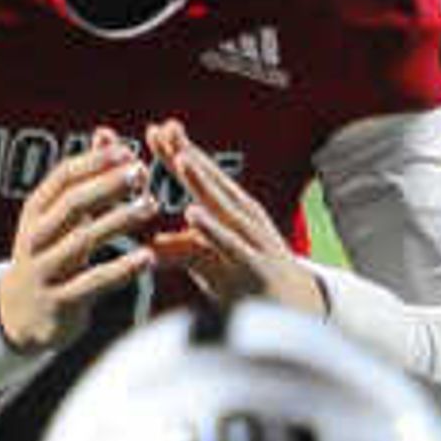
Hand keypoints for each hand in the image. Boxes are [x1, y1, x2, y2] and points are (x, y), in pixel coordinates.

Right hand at [0, 129, 164, 349]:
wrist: (20, 316)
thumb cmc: (51, 255)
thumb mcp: (58, 218)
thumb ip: (84, 180)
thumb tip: (107, 134)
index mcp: (35, 212)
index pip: (62, 178)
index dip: (95, 162)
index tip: (128, 151)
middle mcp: (34, 238)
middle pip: (72, 204)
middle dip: (108, 185)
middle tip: (142, 172)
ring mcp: (44, 271)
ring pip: (83, 241)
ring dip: (119, 220)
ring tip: (152, 205)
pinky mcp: (60, 303)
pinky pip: (94, 283)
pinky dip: (123, 269)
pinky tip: (149, 256)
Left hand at [143, 119, 325, 313]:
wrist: (294, 311)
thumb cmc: (246, 281)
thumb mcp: (209, 261)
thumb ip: (180, 247)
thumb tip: (146, 245)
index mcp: (232, 213)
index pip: (202, 178)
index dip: (178, 153)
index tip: (154, 129)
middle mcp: (243, 219)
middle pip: (211, 182)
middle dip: (186, 154)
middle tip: (164, 129)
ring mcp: (251, 239)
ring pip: (223, 206)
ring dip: (201, 180)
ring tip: (180, 159)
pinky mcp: (254, 265)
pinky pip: (230, 244)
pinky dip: (212, 228)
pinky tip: (192, 213)